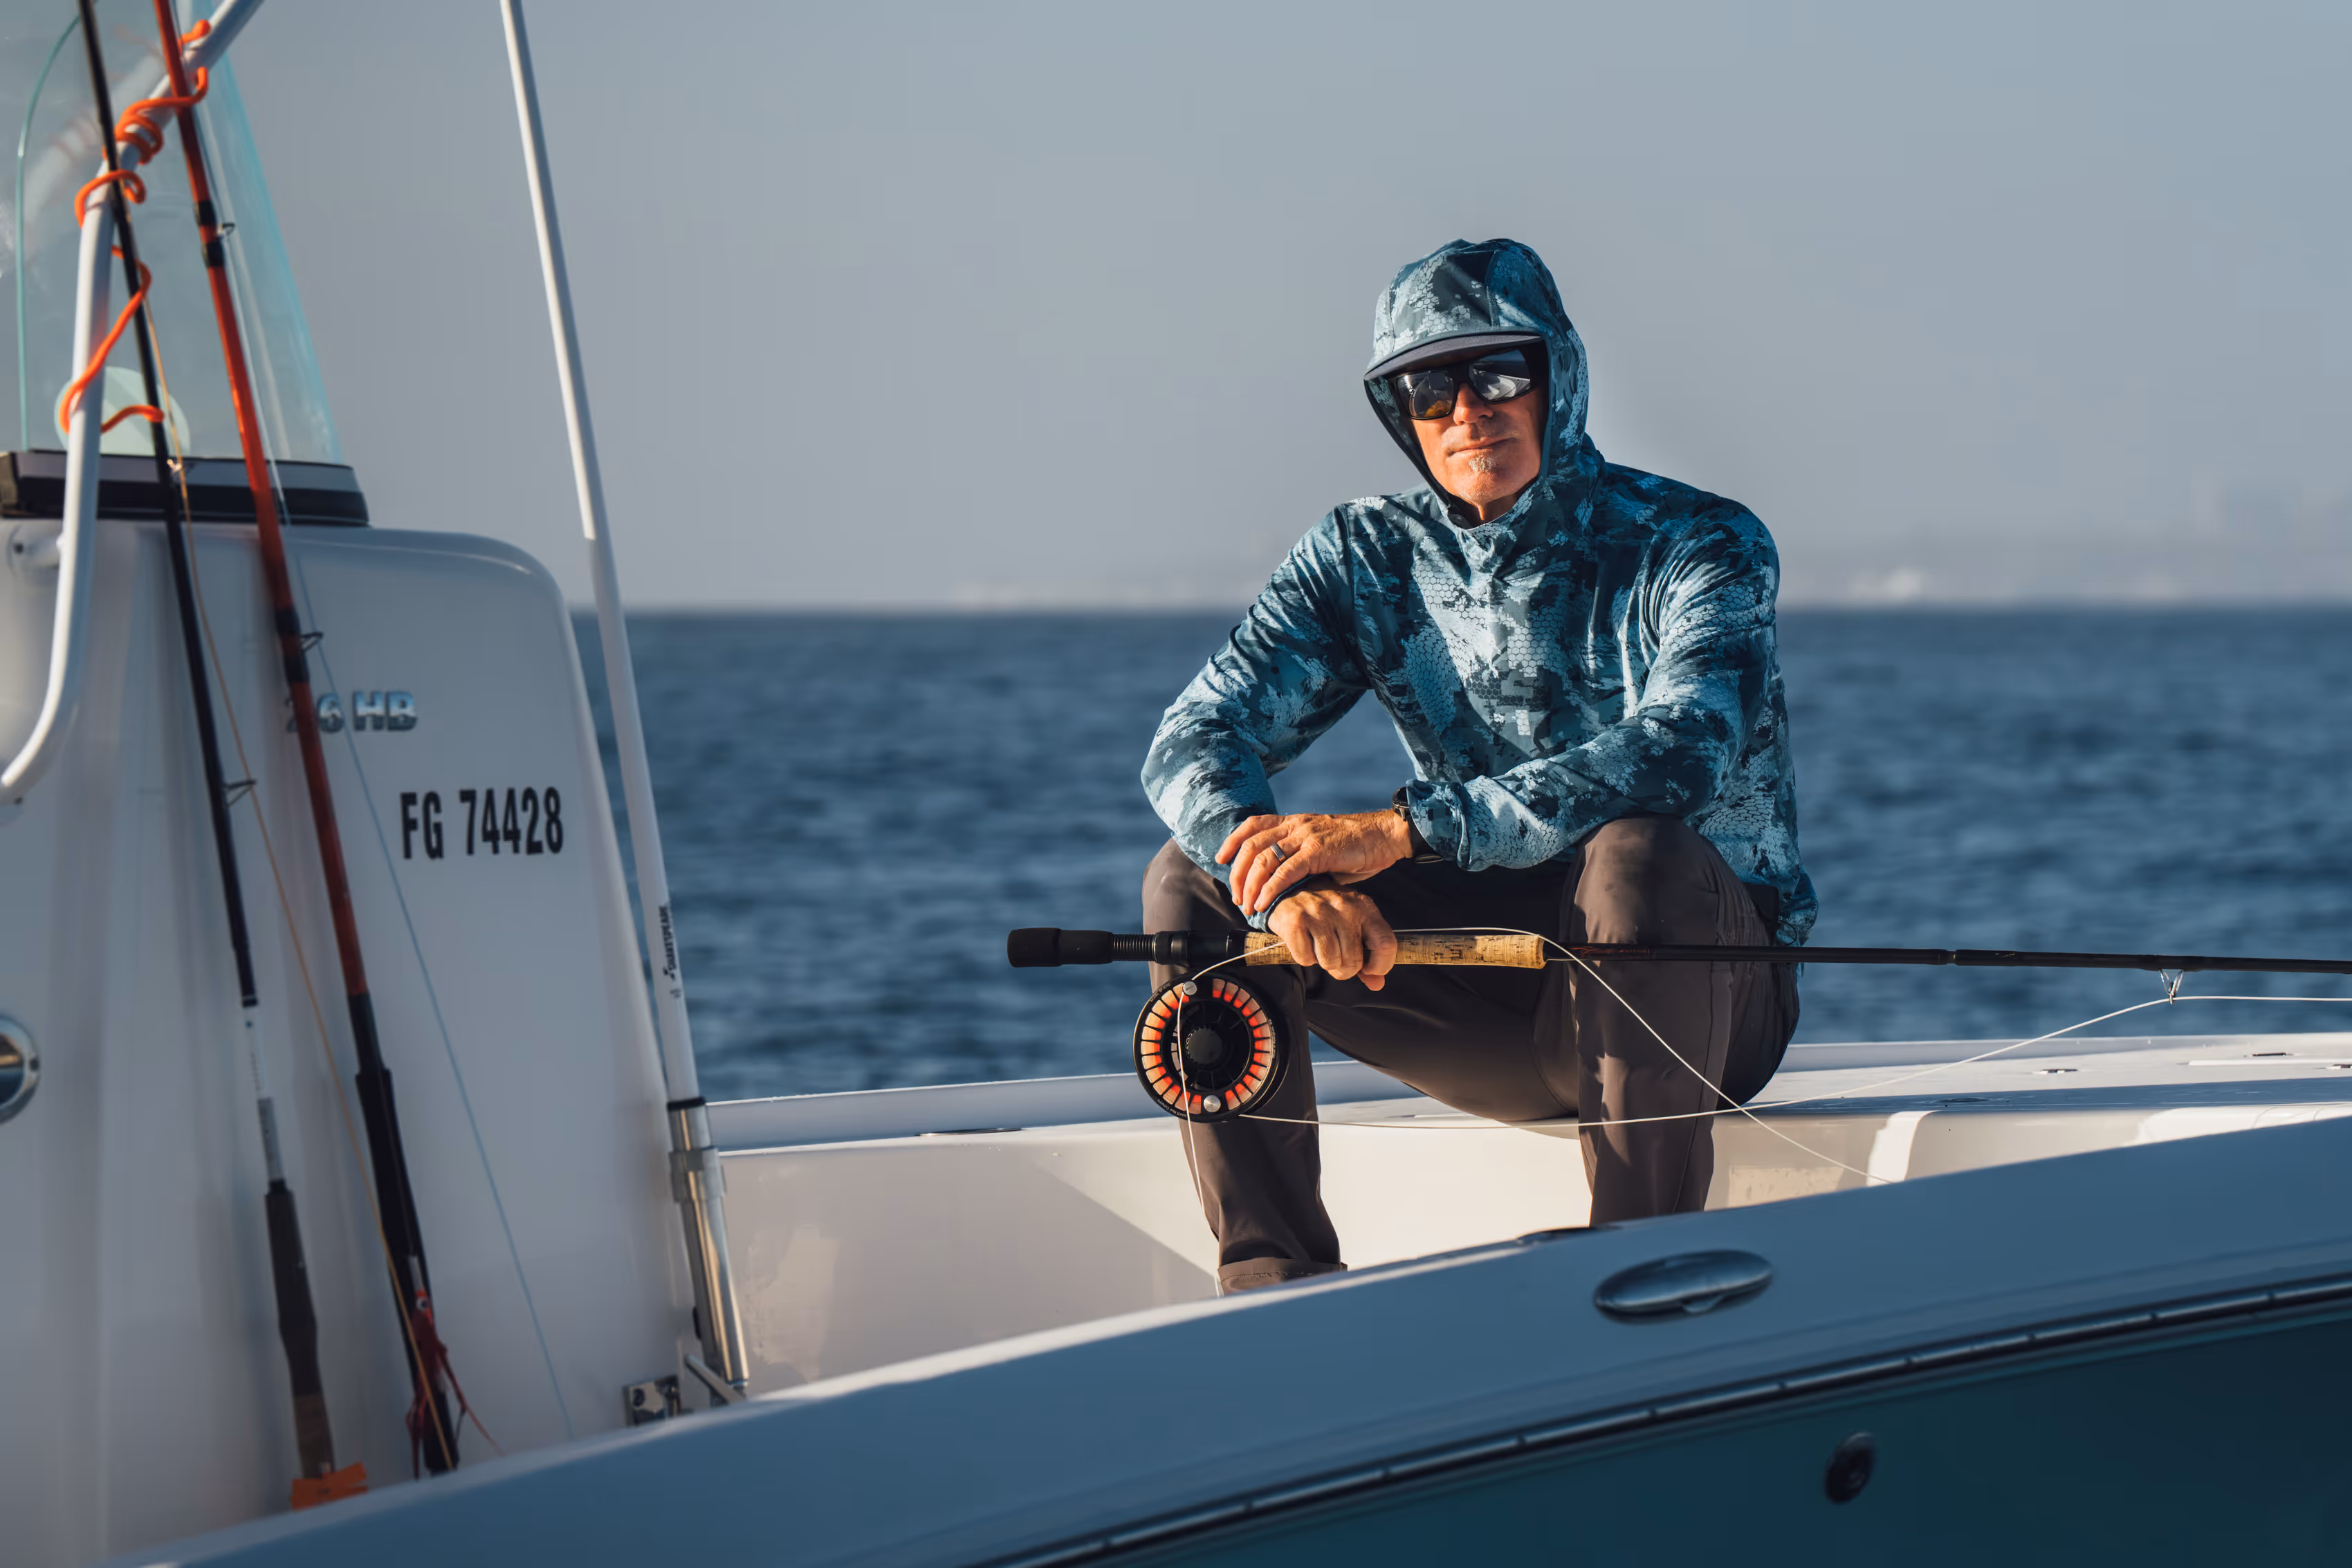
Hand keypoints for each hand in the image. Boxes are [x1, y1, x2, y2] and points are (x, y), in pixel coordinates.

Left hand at [1216, 810, 1411, 916]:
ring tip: (1246, 905)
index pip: (1252, 824)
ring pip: (1264, 858)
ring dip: (1250, 885)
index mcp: (1294, 821)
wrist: (1385, 836)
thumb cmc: (1355, 847)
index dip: (1233, 840)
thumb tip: (1284, 882)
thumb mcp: (1321, 848)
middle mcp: (1295, 825)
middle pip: (1251, 844)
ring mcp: (1306, 836)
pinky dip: (1270, 888)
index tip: (1221, 858)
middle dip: (1237, 872)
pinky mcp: (1318, 851)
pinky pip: (1286, 871)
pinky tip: (1264, 903)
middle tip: (1236, 896)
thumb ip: (1300, 859)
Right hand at [1268, 887, 1398, 989]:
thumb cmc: (1327, 910)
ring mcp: (1320, 912)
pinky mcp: (1296, 920)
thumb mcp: (1353, 924)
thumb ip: (1367, 955)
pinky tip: (1304, 941)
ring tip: (1319, 946)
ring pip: (1330, 962)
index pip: (1385, 944)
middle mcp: (1345, 907)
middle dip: (1343, 970)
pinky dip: (1304, 957)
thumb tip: (1377, 984)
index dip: (1380, 966)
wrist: (1291, 886)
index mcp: (1365, 907)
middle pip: (1354, 962)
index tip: (1368, 969)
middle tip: (1335, 958)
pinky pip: (1305, 959)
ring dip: (1323, 963)